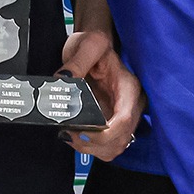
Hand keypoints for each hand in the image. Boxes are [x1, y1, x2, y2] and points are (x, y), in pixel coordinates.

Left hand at [58, 29, 145, 160]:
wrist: (93, 46)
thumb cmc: (94, 44)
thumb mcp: (86, 45)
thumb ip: (75, 63)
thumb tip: (62, 81)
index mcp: (128, 87)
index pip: (125, 119)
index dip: (106, 134)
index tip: (83, 133)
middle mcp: (130, 104)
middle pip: (121, 139)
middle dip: (94, 144)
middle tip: (69, 134)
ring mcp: (121, 115)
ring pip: (115, 147)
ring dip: (92, 148)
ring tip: (70, 136)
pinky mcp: (111, 122)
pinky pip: (106, 145)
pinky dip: (91, 147)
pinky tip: (75, 136)